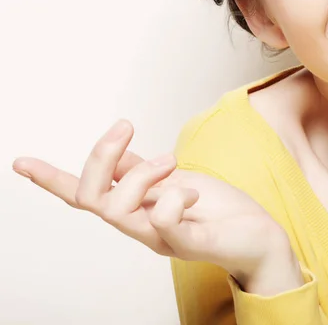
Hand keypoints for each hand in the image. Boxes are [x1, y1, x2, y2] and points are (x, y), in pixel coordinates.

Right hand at [13, 120, 302, 293]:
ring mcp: (163, 238)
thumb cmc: (217, 210)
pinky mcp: (190, 244)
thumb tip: (117, 157)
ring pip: (119, 211)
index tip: (21, 161)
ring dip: (141, 173)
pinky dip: (172, 196)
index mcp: (136, 208)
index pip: (85, 196)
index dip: (52, 179)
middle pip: (91, 200)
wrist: (259, 237)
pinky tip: (190, 192)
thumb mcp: (176, 182)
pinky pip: (163, 222)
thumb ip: (144, 175)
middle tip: (127, 128)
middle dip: (100, 157)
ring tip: (169, 162)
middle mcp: (141, 226)